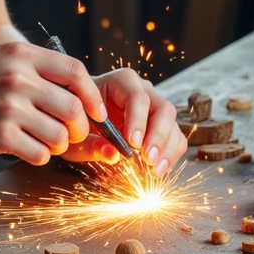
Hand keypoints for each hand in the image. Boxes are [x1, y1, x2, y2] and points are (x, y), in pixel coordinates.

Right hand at [0, 40, 110, 166]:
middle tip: (70, 134)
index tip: (96, 112)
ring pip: (60, 135)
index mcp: (20, 54)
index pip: (75, 71)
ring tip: (44, 142)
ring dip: (59, 145)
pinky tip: (26, 149)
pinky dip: (40, 156)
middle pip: (73, 108)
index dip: (92, 95)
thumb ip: (31, 67)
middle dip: (79, 127)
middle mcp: (18, 77)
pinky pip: (39, 154)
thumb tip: (72, 87)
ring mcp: (9, 107)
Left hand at [62, 68, 185, 175]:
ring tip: (154, 170)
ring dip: (167, 149)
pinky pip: (175, 137)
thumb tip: (113, 155)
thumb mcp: (78, 133)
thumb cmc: (79, 119)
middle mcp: (143, 90)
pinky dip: (170, 155)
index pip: (137, 97)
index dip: (138, 120)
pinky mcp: (162, 125)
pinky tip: (158, 171)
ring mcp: (155, 107)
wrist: (82, 118)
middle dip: (157, 136)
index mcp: (120, 82)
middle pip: (163, 108)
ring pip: (172, 124)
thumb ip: (91, 144)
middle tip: (147, 159)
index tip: (132, 144)